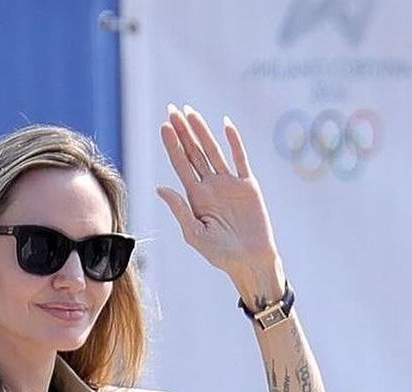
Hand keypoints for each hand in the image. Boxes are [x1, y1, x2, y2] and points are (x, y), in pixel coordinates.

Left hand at [157, 105, 284, 305]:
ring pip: (213, 150)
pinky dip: (233, 141)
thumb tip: (161, 188)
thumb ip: (180, 210)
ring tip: (190, 112)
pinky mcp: (248, 185)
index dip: (172, 145)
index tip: (163, 126)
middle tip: (171, 110)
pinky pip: (240, 158)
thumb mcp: (195, 234)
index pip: (181, 165)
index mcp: (196, 197)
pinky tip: (224, 124)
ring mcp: (229, 183)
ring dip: (202, 131)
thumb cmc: (221, 254)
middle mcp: (211, 186)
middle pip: (193, 152)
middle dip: (182, 132)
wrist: (250, 261)